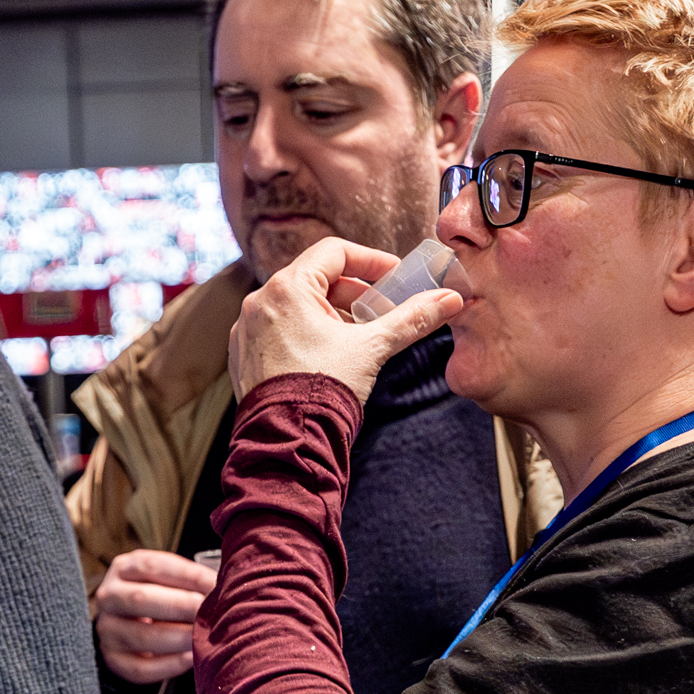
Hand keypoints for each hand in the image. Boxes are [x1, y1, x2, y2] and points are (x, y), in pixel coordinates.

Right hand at [94, 549, 218, 682]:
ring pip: (141, 636)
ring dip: (178, 637)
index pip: (153, 566)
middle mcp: (108, 596)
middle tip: (210, 611)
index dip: (187, 575)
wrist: (130, 624)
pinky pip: (141, 667)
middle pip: (142, 599)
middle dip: (181, 606)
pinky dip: (169, 665)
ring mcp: (107, 630)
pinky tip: (192, 659)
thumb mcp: (168, 578)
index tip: (216, 584)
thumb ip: (191, 578)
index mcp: (124, 568)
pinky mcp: (113, 660)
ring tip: (204, 637)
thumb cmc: (160, 597)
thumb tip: (231, 582)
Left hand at [228, 238, 461, 402]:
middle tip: (382, 309)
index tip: (394, 277)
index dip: (370, 261)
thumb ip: (411, 319)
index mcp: (287, 289)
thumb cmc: (324, 390)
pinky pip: (280, 329)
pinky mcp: (245, 354)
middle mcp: (260, 302)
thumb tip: (449, 300)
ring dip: (332, 313)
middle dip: (354, 292)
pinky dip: (307, 332)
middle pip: (315, 279)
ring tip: (360, 336)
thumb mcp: (373, 348)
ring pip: (298, 306)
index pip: (334, 252)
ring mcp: (248, 329)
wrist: (290, 442)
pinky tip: (330, 355)